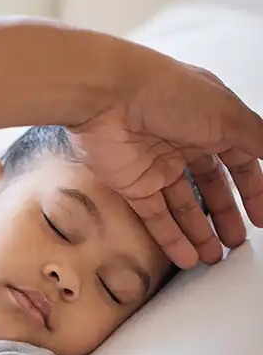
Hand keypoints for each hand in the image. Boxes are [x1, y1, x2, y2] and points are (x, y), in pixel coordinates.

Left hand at [67, 50, 262, 267]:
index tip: (262, 219)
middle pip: (209, 185)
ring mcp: (155, 164)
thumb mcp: (228, 115)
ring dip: (199, 232)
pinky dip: (170, 238)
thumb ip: (259, 141)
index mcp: (209, 121)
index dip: (253, 189)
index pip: (238, 160)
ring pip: (181, 205)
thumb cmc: (169, 94)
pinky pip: (153, 216)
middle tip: (236, 244)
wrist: (107, 95)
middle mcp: (182, 142)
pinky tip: (188, 259)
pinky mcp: (129, 183)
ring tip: (214, 259)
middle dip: (224, 214)